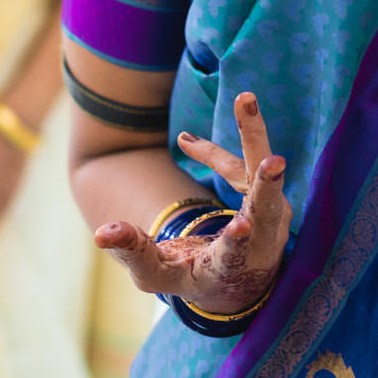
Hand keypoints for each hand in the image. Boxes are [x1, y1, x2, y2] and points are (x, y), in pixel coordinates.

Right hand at [94, 92, 290, 316]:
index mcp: (231, 267)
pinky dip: (214, 153)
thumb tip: (103, 232)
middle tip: (274, 161)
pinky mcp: (267, 194)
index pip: (235, 253)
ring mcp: (271, 216)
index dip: (236, 240)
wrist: (240, 278)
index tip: (241, 225)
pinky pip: (243, 166)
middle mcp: (261, 241)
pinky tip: (184, 141)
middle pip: (267, 207)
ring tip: (244, 98)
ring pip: (262, 173)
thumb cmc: (192, 278)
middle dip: (268, 183)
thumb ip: (134, 253)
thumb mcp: (159, 275)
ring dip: (254, 135)